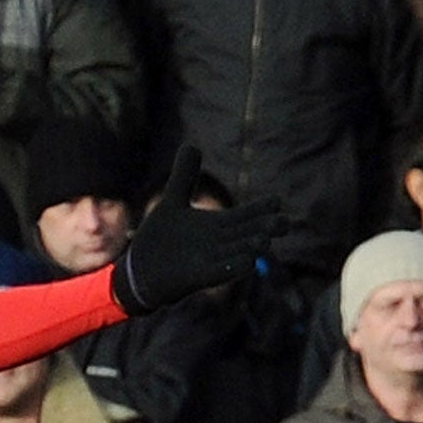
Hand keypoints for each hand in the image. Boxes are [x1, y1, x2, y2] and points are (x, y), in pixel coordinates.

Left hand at [110, 148, 286, 315]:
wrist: (138, 272)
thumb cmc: (159, 240)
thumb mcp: (172, 202)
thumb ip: (184, 176)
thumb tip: (191, 145)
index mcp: (219, 225)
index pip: (247, 214)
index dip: (261, 209)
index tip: (277, 201)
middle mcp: (220, 244)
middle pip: (249, 234)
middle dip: (265, 229)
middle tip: (284, 224)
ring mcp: (209, 261)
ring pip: (237, 254)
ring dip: (250, 249)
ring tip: (264, 243)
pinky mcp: (195, 278)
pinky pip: (217, 273)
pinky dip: (230, 268)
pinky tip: (246, 264)